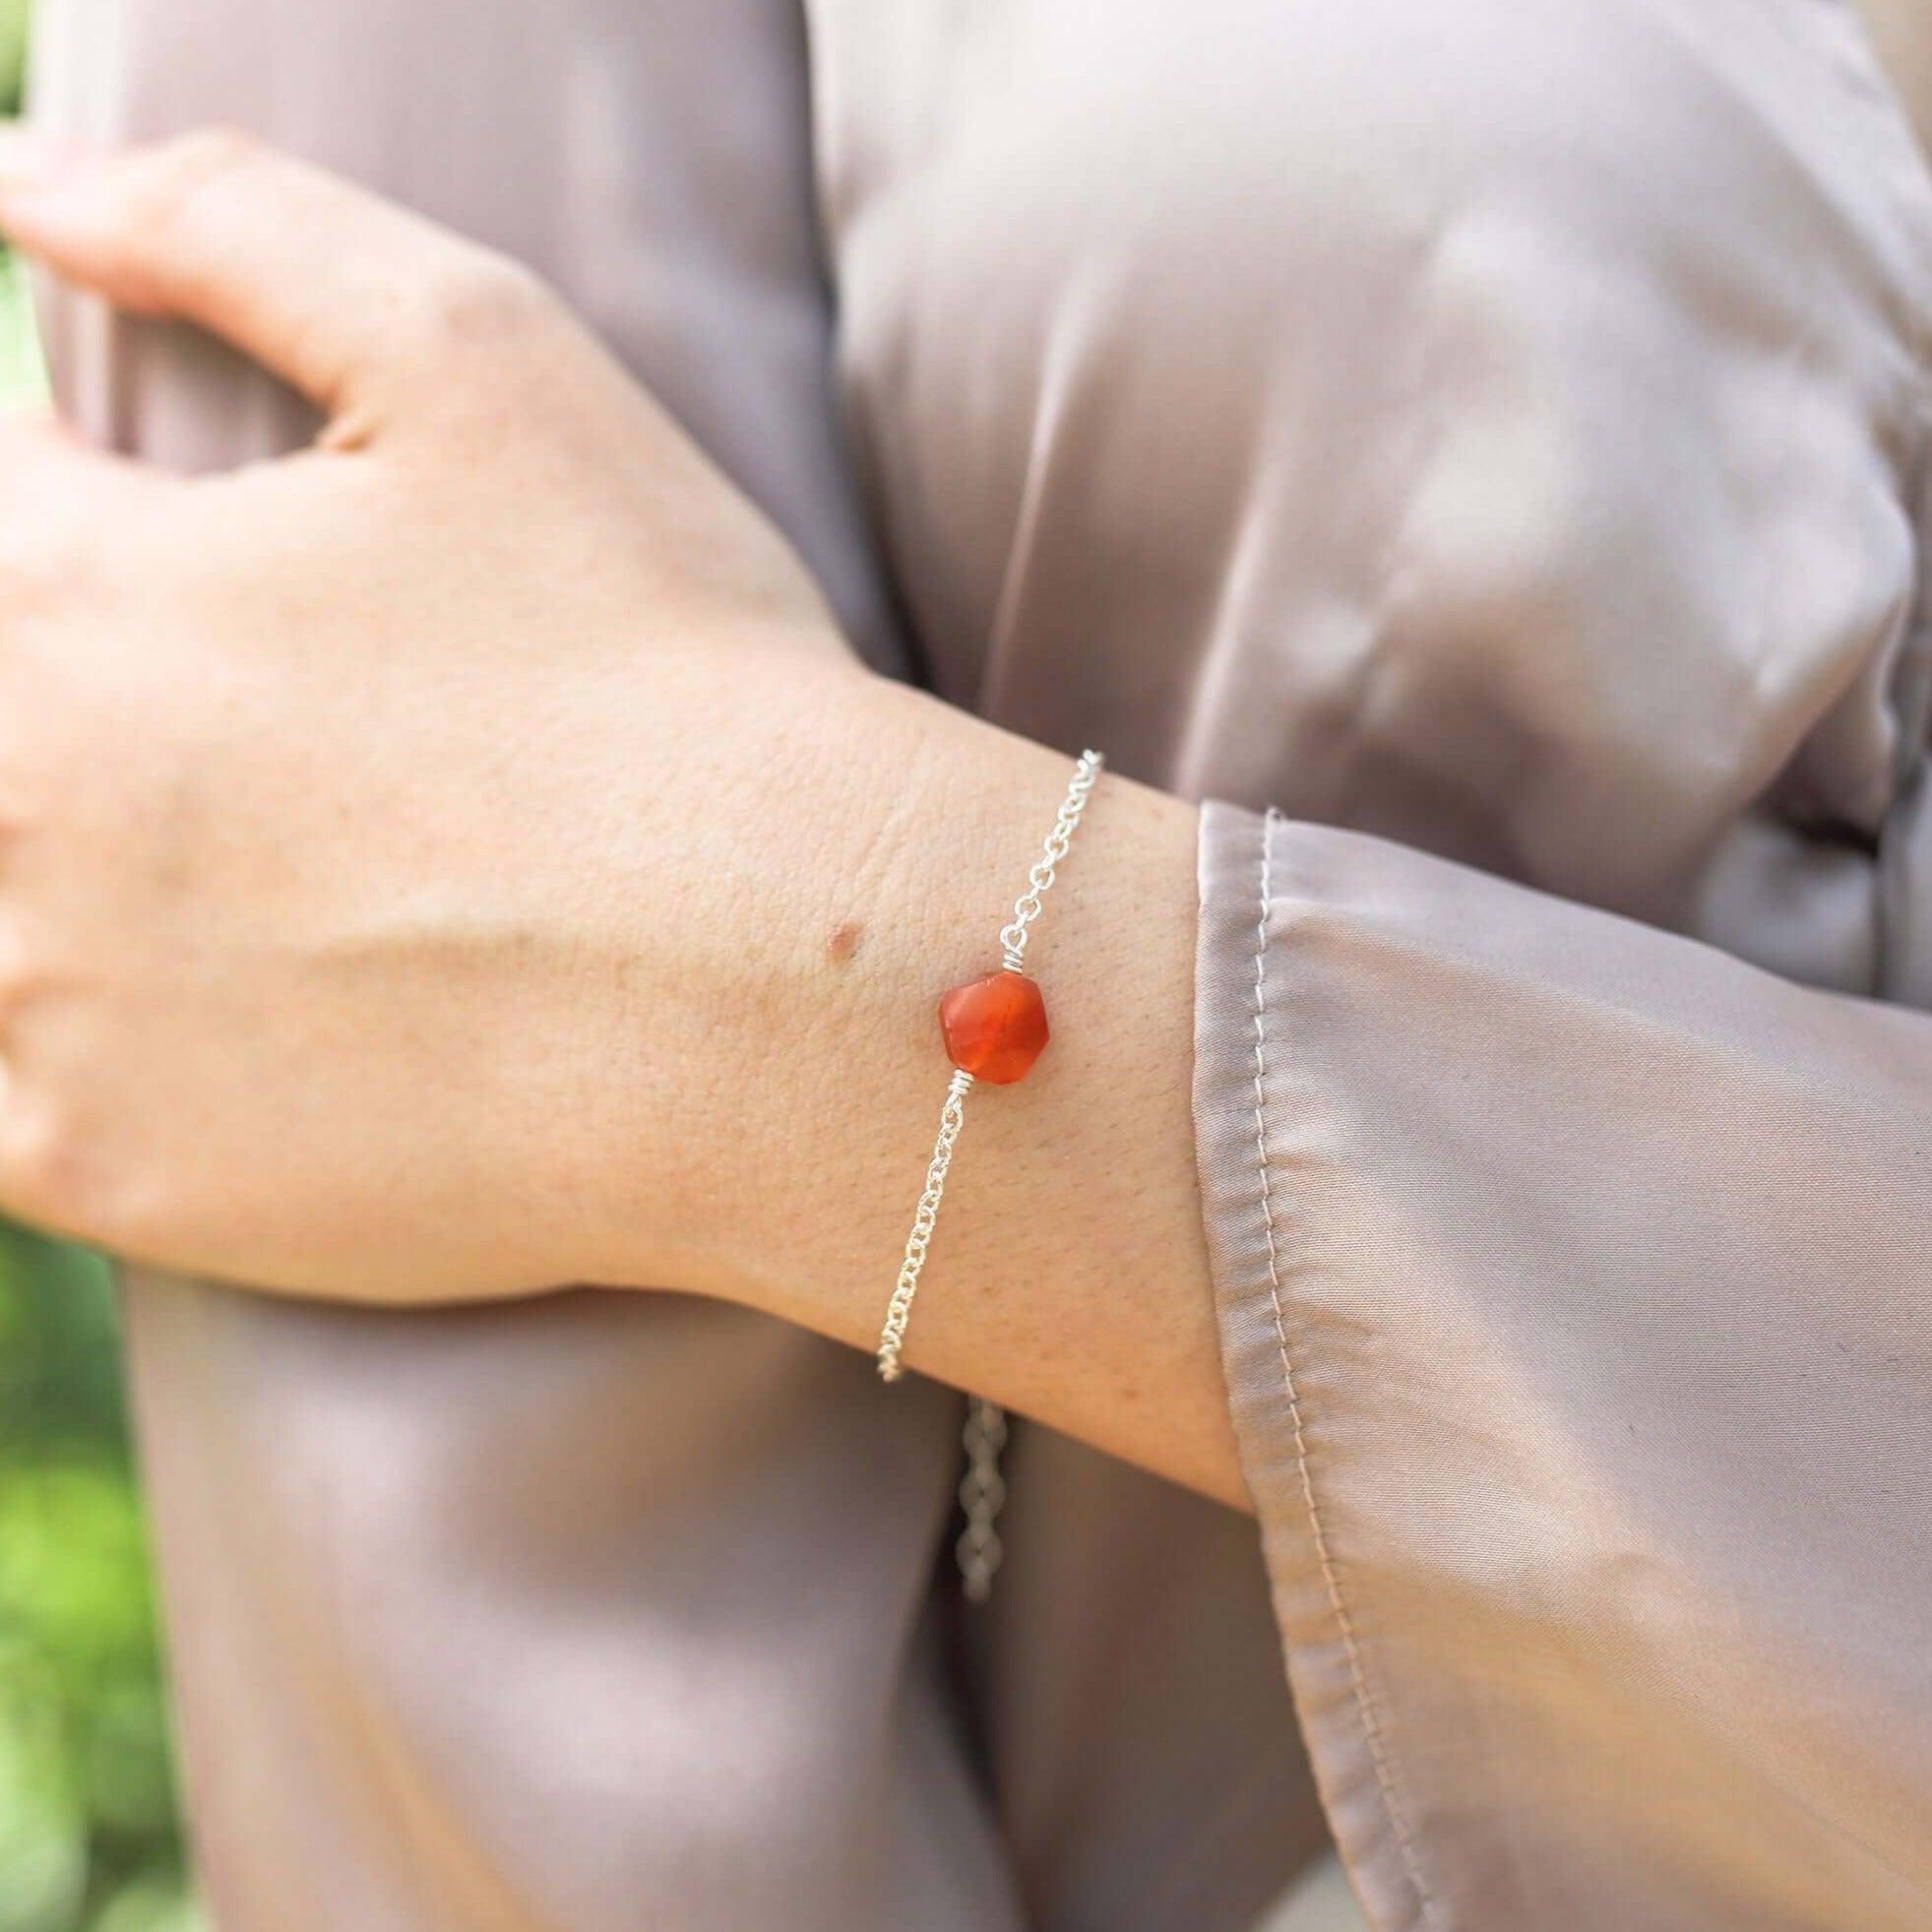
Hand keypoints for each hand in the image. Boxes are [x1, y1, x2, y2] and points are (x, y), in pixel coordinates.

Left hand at [0, 129, 1241, 1501]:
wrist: (784, 989)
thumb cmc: (668, 671)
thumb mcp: (484, 363)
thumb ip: (227, 230)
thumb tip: (19, 181)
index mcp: (64, 591)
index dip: (84, 523)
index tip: (198, 578)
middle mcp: (4, 801)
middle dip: (86, 708)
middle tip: (286, 771)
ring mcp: (40, 1008)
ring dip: (56, 887)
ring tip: (273, 886)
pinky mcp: (108, 1177)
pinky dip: (53, 1059)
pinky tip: (194, 1030)